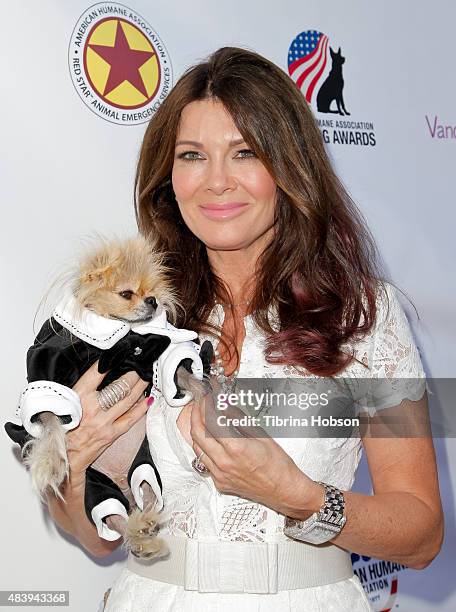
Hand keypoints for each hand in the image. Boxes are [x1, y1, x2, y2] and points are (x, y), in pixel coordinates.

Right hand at [67, 362, 149, 479]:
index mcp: (78, 399)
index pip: (95, 374)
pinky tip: (148, 399)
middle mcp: (93, 409)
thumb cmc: (62, 429)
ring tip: (146, 376)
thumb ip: (80, 390)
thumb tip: (98, 374)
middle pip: (119, 386)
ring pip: (128, 399)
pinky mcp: (112, 434)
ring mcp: (104, 422)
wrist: (63, 457)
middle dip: (132, 373)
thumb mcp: (64, 404)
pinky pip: (131, 418)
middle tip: (139, 364)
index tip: (117, 355)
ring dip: (140, 386)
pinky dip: (141, 407)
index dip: (107, 362)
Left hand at [187, 384, 323, 517]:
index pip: (211, 420)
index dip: (206, 404)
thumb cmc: (278, 465)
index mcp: (235, 448)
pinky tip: (209, 439)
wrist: (283, 490)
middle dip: (195, 414)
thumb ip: (238, 419)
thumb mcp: (260, 434)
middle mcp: (224, 463)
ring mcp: (219, 474)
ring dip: (196, 430)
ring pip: (196, 447)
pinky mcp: (219, 482)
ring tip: (201, 418)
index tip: (207, 396)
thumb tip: (225, 404)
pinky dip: (203, 447)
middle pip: (197, 433)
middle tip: (199, 403)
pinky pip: (204, 461)